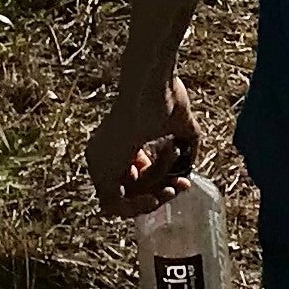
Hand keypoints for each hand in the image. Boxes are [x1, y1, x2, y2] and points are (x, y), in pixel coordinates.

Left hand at [87, 68, 200, 215]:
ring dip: (156, 189)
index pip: (134, 179)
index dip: (160, 183)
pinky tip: (160, 193)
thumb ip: (185, 146)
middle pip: (129, 192)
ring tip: (170, 161)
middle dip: (161, 193)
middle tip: (181, 186)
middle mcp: (103, 155)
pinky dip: (140, 204)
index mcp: (118, 143)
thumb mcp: (180, 125)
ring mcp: (99, 163)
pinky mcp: (101, 171)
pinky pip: (117, 204)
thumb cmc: (165, 94)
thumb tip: (190, 165)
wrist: (151, 84)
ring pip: (126, 197)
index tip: (183, 181)